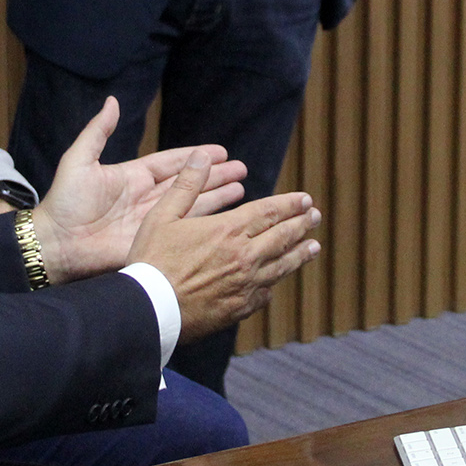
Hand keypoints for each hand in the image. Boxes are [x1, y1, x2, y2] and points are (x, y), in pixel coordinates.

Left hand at [31, 97, 247, 283]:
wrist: (57, 243)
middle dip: (215, 175)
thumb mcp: (79, 160)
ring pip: (193, 204)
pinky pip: (185, 229)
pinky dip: (206, 221)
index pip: (171, 163)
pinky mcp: (153, 242)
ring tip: (242, 187)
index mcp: (132, 177)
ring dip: (218, 196)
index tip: (219, 151)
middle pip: (189, 183)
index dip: (194, 157)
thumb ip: (98, 131)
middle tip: (241, 168)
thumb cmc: (63, 202)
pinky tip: (225, 215)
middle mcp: (146, 198)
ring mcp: (152, 221)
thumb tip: (112, 101)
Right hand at [129, 153, 322, 340]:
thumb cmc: (152, 261)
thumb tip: (200, 156)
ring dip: (300, 254)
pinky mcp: (240, 308)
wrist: (150, 310)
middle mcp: (245, 257)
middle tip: (315, 217)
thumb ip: (186, 185)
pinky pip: (265, 294)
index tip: (306, 199)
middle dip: (302, 224)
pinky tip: (276, 282)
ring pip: (282, 266)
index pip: (270, 212)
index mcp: (229, 230)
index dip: (290, 204)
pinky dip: (273, 284)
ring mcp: (246, 284)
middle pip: (283, 237)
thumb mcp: (162, 216)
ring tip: (313, 247)